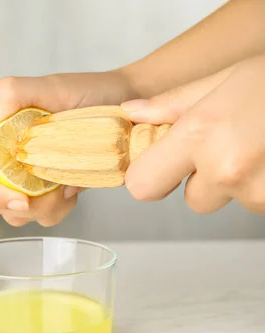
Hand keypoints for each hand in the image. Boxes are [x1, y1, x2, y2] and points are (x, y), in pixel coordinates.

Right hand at [0, 70, 138, 226]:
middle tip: (55, 195)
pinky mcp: (41, 188)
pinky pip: (37, 215)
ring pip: (12, 212)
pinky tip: (72, 191)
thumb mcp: (51, 87)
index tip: (18, 198)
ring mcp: (21, 174)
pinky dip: (55, 211)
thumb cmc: (89, 91)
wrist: (126, 108)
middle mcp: (1, 154)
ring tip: (68, 188)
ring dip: (40, 210)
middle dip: (18, 206)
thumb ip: (9, 94)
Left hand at [122, 54, 264, 213]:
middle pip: (192, 200)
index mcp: (200, 136)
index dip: (152, 175)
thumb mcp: (225, 79)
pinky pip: (259, 203)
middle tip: (230, 144)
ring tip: (261, 144)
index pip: (143, 187)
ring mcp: (260, 192)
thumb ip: (173, 104)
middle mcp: (227, 170)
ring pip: (231, 201)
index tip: (163, 163)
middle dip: (204, 179)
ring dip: (240, 181)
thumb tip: (132, 114)